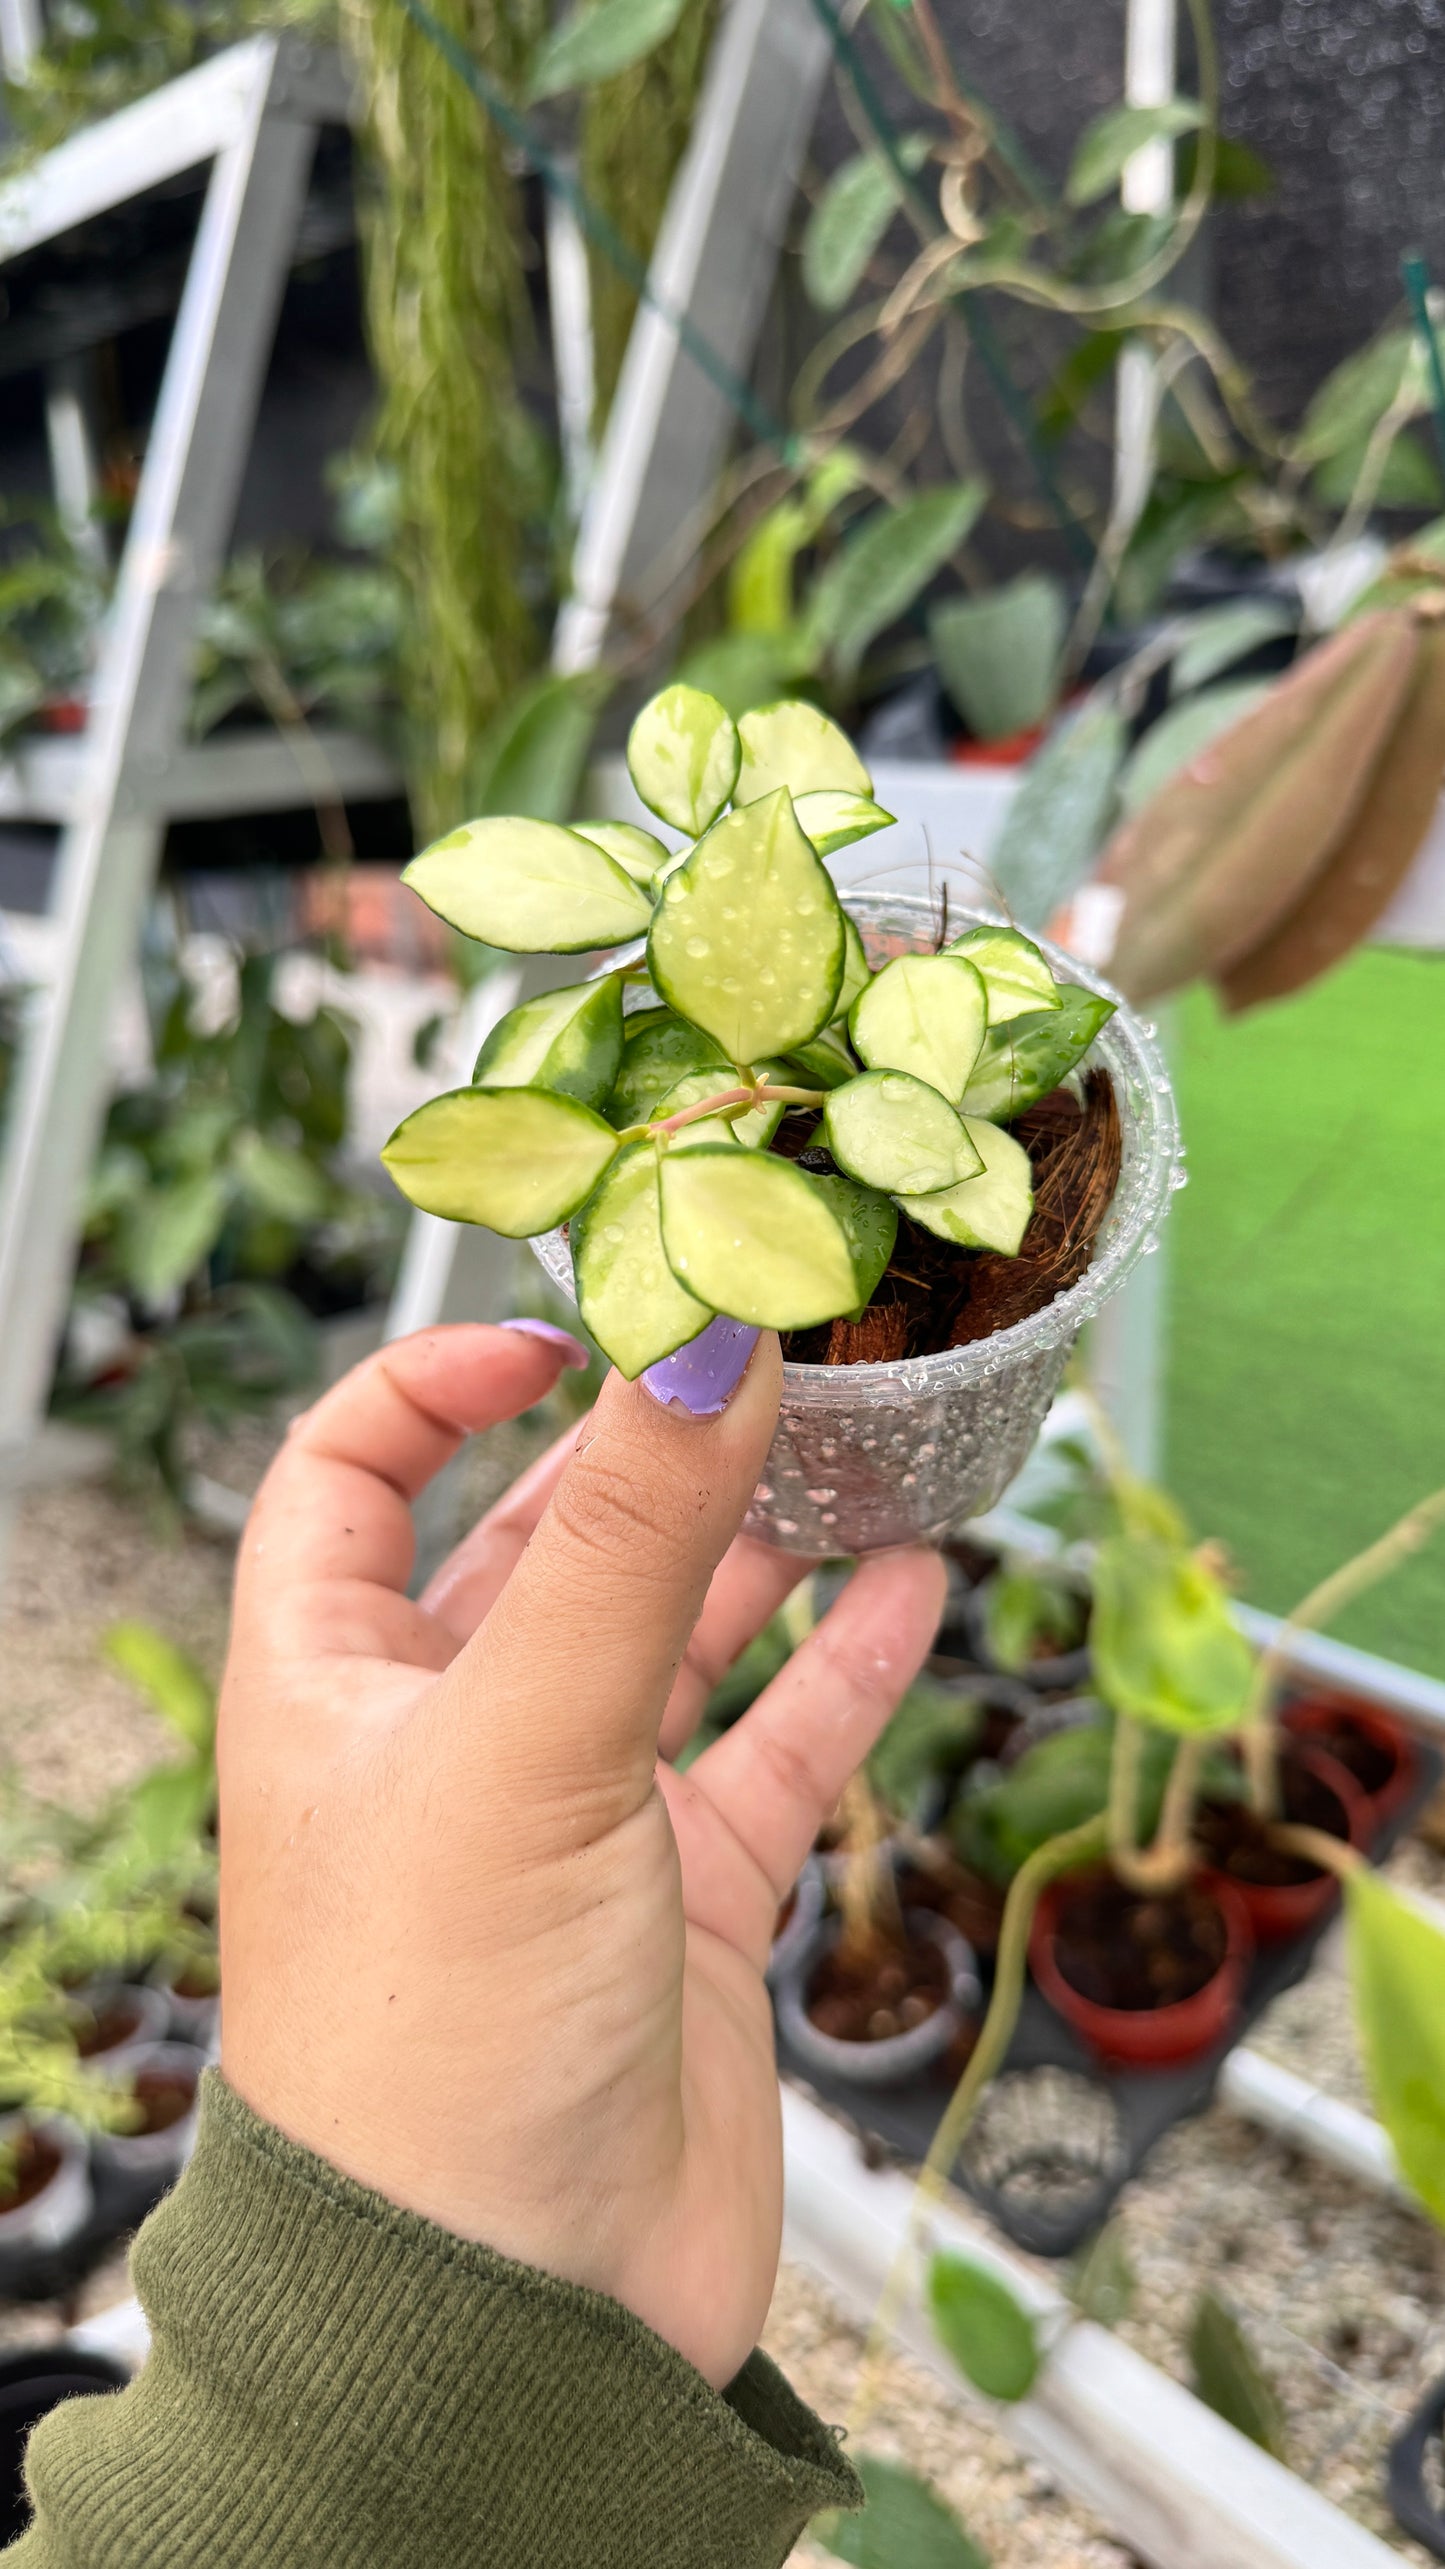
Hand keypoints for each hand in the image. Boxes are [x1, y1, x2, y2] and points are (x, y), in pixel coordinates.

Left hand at [219, 1322, 944, 2389]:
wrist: (519, 2324)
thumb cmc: (437, 2042)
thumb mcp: (523, 1746)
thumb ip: (626, 1538)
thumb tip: (707, 1337)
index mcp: (334, 1686)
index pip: (348, 1478)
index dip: (436, 1384)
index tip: (562, 1327)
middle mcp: (447, 1741)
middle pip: (539, 1545)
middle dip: (641, 1454)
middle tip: (761, 1359)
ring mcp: (574, 1821)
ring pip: (673, 1639)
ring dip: (758, 1550)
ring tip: (859, 1447)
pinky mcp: (684, 1904)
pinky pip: (772, 1752)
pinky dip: (841, 1669)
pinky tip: (914, 1588)